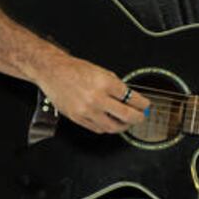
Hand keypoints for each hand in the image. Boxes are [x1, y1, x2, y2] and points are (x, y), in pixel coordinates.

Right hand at [33, 52, 149, 133]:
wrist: (53, 72)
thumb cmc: (75, 69)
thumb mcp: (101, 72)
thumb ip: (116, 86)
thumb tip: (130, 98)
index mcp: (105, 83)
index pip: (132, 98)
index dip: (142, 104)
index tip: (145, 105)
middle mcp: (97, 98)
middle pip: (126, 115)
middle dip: (138, 117)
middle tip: (141, 116)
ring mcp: (87, 111)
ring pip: (113, 127)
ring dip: (123, 126)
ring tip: (126, 122)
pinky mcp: (78, 118)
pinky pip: (98, 129)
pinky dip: (107, 127)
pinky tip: (110, 123)